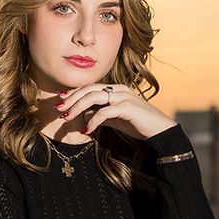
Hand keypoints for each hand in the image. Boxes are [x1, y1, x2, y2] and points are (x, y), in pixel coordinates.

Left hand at [55, 81, 173, 142]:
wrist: (161, 132)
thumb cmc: (139, 125)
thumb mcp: (116, 120)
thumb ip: (102, 116)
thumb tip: (85, 116)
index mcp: (116, 89)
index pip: (90, 87)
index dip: (74, 93)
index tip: (60, 100)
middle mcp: (119, 89)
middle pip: (89, 89)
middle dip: (71, 98)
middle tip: (58, 108)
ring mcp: (124, 97)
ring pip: (94, 97)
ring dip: (77, 107)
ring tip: (67, 117)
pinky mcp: (128, 107)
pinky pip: (104, 112)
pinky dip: (93, 120)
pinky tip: (86, 130)